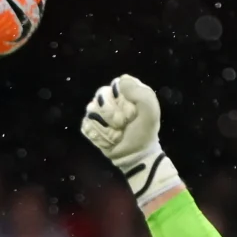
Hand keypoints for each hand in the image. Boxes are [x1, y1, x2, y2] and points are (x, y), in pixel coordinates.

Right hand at [80, 73, 180, 205]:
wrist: (135, 155)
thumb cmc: (144, 132)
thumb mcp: (150, 111)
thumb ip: (140, 93)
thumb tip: (120, 81)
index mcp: (126, 89)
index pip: (116, 84)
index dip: (122, 100)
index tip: (132, 112)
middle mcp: (110, 96)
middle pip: (101, 96)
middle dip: (113, 115)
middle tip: (124, 125)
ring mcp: (98, 110)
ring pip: (92, 111)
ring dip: (106, 127)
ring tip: (117, 133)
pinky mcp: (90, 124)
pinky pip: (86, 124)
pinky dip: (98, 135)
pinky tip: (108, 139)